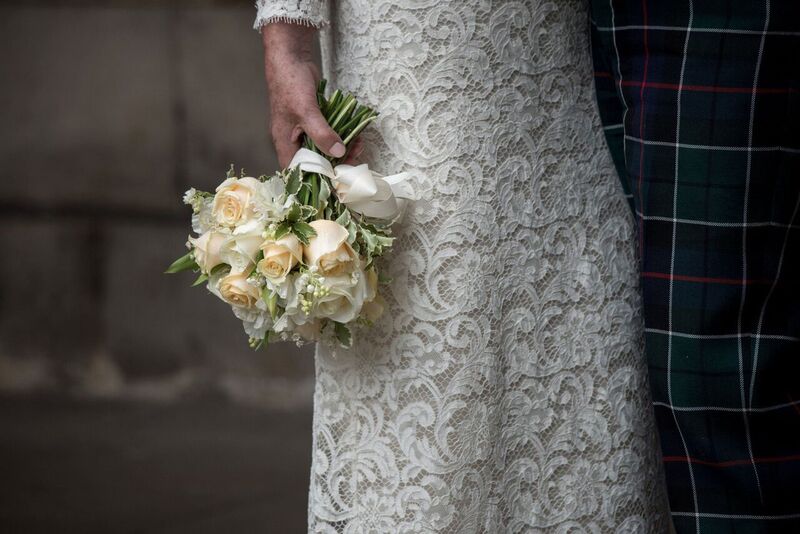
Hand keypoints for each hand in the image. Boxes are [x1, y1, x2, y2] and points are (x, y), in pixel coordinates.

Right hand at [262, 23, 345, 167]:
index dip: (315, 181)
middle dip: (336, 163)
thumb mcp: (306, 111)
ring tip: (358, 145)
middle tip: (354, 159)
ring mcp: (304, 130)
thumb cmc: (290, 84)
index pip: (298, 172)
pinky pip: (329, 133)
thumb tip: (339, 152)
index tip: (336, 181)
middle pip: (315, 162)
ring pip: (324, 148)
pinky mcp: (315, 120)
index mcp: (285, 143)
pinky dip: (341, 135)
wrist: (290, 57)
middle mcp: (294, 141)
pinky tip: (355, 134)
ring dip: (342, 149)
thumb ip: (322, 134)